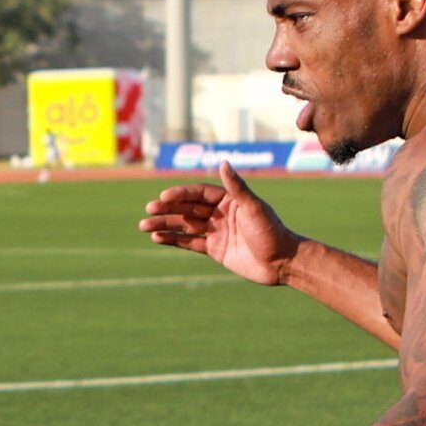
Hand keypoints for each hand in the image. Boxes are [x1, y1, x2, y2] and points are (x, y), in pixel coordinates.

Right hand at [138, 162, 301, 285]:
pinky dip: (172, 240)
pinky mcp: (214, 249)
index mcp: (229, 199)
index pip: (198, 193)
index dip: (181, 194)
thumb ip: (237, 188)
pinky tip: (156, 238)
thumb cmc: (272, 232)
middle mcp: (219, 213)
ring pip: (184, 225)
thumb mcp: (254, 208)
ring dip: (164, 224)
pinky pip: (189, 243)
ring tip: (143, 226)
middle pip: (187, 208)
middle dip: (167, 208)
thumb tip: (224, 163)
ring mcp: (215, 231)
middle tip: (149, 209)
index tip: (164, 197)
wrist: (282, 263)